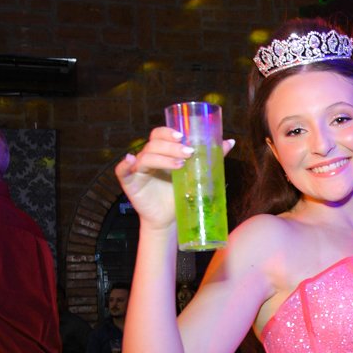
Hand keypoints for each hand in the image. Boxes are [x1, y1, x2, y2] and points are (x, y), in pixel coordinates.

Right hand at [114, 128, 234, 230]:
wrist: (171, 219)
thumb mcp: (196, 174)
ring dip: (162, 158)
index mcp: (161, 152)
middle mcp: (148, 158)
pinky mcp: (130, 184)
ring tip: (180, 165)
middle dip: (171, 146)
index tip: (183, 136)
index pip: (159, 134)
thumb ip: (210, 158)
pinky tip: (131, 161)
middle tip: (188, 152)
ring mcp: (138, 170)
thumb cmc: (181, 194)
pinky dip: (124, 164)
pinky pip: (122, 171)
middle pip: (153, 144)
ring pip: (144, 156)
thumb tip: (230, 141)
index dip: (168, 132)